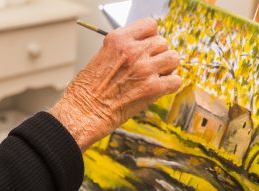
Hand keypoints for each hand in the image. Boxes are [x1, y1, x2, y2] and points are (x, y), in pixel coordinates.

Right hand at [50, 18, 181, 150]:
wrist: (83, 112)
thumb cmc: (88, 89)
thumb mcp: (102, 57)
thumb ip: (125, 49)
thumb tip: (146, 49)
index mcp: (118, 39)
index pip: (150, 25)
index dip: (151, 37)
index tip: (148, 47)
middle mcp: (132, 50)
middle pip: (163, 42)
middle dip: (158, 54)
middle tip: (149, 67)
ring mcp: (144, 68)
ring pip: (173, 58)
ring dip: (167, 67)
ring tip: (156, 76)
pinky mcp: (152, 88)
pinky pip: (176, 80)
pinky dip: (170, 85)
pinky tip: (159, 89)